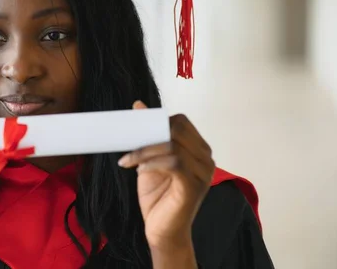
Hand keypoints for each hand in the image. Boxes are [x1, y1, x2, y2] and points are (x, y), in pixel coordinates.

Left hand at [118, 101, 214, 251]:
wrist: (162, 230)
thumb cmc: (158, 195)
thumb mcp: (149, 159)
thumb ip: (148, 134)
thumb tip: (138, 105)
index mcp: (198, 149)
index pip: (180, 122)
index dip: (156, 122)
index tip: (135, 133)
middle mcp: (206, 159)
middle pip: (177, 129)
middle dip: (149, 133)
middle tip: (131, 145)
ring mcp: (202, 173)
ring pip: (173, 146)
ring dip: (145, 150)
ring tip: (130, 161)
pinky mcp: (193, 186)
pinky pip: (174, 163)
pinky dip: (152, 163)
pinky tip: (139, 171)